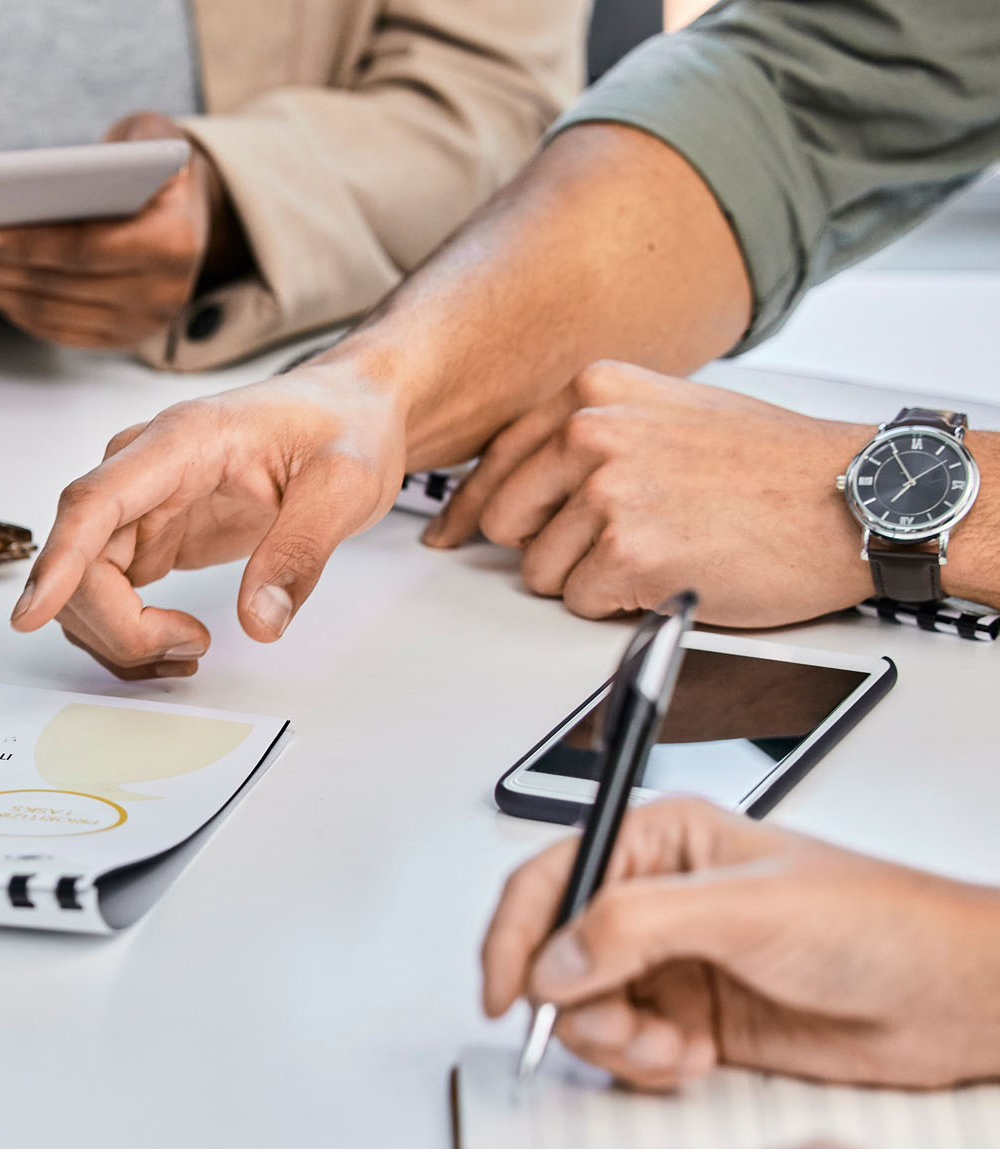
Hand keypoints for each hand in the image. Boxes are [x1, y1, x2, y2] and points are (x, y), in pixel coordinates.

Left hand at [0, 112, 242, 350]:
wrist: (189, 206)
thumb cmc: (152, 162)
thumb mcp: (144, 135)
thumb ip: (104, 150)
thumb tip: (19, 181)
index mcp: (174, 241)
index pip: (85, 249)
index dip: (24, 246)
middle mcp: (164, 293)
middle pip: (56, 286)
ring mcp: (143, 323)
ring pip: (47, 312)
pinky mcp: (120, 338)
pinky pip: (52, 328)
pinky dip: (7, 305)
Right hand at [9, 362, 405, 675]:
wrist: (349, 413)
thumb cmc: (343, 429)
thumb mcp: (344, 486)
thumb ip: (300, 552)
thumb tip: (260, 622)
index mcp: (180, 441)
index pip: (94, 502)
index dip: (57, 562)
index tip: (30, 616)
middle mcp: (142, 471)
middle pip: (81, 558)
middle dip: (116, 624)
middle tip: (189, 649)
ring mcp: (139, 505)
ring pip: (85, 584)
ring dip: (120, 635)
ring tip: (191, 650)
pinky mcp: (148, 536)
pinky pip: (110, 594)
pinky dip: (130, 632)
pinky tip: (177, 644)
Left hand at [422, 362, 873, 624]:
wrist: (852, 498)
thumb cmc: (772, 464)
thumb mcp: (668, 411)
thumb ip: (591, 431)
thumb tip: (521, 476)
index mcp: (593, 392)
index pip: (495, 460)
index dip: (471, 509)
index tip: (450, 534)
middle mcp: (591, 433)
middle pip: (505, 521)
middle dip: (544, 546)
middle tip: (606, 547)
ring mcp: (608, 492)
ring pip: (540, 570)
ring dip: (589, 578)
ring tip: (659, 552)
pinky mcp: (628, 552)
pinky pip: (580, 602)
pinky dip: (620, 603)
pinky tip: (669, 573)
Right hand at [480, 798, 999, 1091]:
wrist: (957, 1000)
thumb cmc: (882, 925)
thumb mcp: (746, 909)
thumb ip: (636, 927)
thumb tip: (555, 961)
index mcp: (660, 843)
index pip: (551, 881)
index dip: (515, 936)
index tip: (506, 992)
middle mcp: (657, 902)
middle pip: (557, 956)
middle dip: (576, 1003)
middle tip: (617, 1026)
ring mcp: (675, 964)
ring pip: (586, 1011)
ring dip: (616, 1041)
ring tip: (670, 1046)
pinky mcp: (696, 1020)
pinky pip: (629, 1050)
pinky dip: (648, 1065)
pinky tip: (695, 1057)